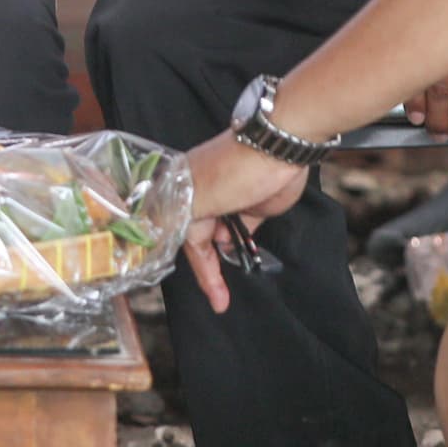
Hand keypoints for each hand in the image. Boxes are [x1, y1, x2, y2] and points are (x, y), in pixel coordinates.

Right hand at [178, 131, 313, 315]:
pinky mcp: (253, 206)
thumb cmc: (235, 170)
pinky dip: (244, 246)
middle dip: (210, 267)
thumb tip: (169, 245)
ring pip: (223, 238)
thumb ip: (185, 226)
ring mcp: (230, 202)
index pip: (187, 241)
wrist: (278, 146)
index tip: (216, 300)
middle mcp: (203, 198)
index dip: (202, 271)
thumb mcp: (198, 199)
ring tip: (234, 283)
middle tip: (221, 298)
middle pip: (202, 240)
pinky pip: (244, 233)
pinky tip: (248, 259)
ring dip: (227, 257)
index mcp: (183, 193)